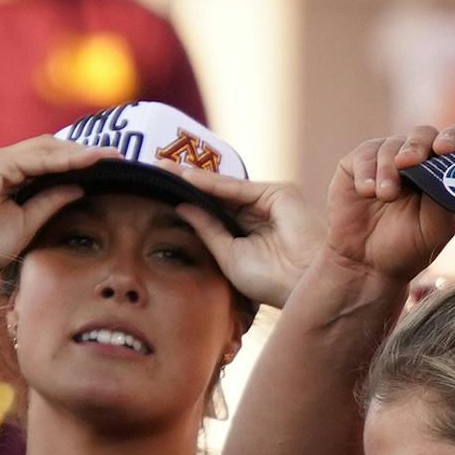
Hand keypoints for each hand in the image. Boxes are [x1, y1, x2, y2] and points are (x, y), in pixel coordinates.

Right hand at [0, 136, 115, 272]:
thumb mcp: (23, 227)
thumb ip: (48, 204)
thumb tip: (78, 186)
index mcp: (5, 178)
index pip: (48, 161)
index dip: (78, 162)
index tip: (110, 167)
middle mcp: (0, 163)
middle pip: (49, 149)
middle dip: (83, 152)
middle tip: (118, 158)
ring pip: (45, 148)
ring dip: (78, 152)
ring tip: (108, 157)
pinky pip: (34, 158)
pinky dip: (61, 158)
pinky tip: (86, 161)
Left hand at [165, 168, 325, 308]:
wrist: (302, 285)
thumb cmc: (269, 279)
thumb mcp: (227, 254)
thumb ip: (207, 229)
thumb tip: (181, 206)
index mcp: (246, 231)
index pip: (210, 210)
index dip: (185, 199)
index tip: (153, 191)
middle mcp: (256, 212)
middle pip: (214, 194)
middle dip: (185, 182)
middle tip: (152, 169)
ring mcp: (267, 201)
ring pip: (223, 187)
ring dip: (193, 177)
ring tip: (161, 168)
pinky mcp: (278, 194)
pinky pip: (236, 187)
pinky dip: (211, 183)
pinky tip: (186, 177)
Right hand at [321, 126, 454, 288]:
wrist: (366, 263)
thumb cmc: (408, 246)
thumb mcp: (437, 228)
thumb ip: (447, 199)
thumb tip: (449, 172)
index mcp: (443, 171)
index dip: (453, 138)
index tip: (445, 150)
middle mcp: (416, 160)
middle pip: (422, 134)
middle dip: (416, 146)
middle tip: (407, 163)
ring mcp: (385, 161)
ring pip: (390, 145)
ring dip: (387, 169)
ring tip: (384, 196)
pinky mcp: (356, 166)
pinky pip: (363, 155)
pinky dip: (365, 172)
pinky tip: (367, 192)